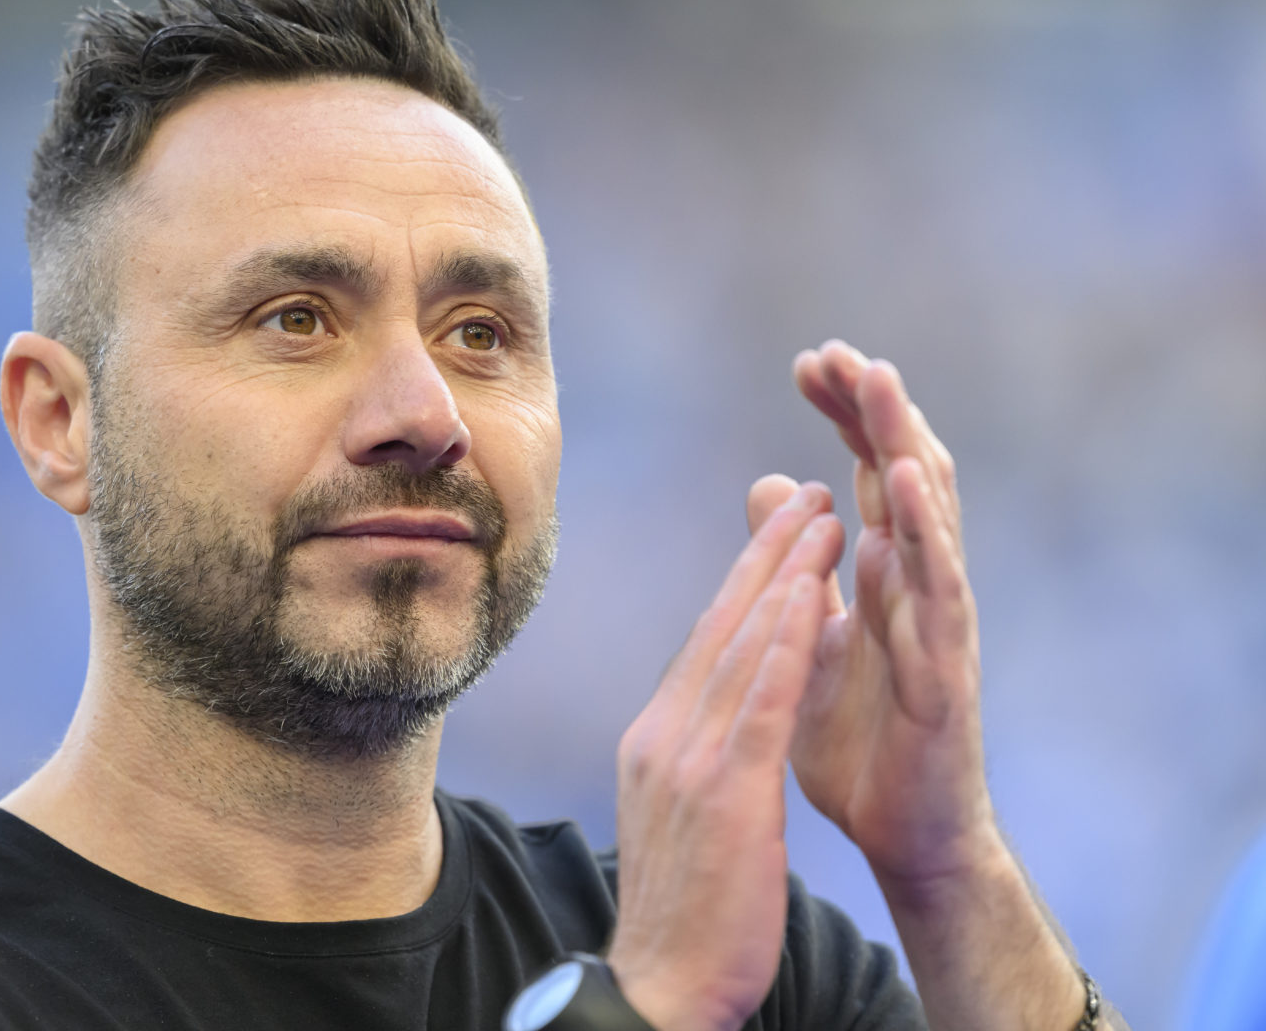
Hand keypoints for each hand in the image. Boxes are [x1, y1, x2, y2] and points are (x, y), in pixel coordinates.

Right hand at [609, 483, 845, 1030]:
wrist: (661, 989)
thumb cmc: (686, 913)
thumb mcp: (683, 816)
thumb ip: (697, 755)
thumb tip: (712, 717)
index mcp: (657, 739)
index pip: (706, 644)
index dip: (746, 583)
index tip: (779, 535)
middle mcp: (664, 734)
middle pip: (720, 626)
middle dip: (765, 556)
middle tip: (801, 494)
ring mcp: (688, 759)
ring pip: (740, 647)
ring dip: (782, 576)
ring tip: (818, 518)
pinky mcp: (723, 792)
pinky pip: (759, 700)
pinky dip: (784, 641)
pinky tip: (811, 595)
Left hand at [781, 339, 998, 891]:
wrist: (900, 833)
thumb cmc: (861, 737)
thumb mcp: (811, 634)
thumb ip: (798, 564)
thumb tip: (773, 486)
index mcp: (882, 572)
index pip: (871, 471)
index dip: (845, 415)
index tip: (809, 362)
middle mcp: (917, 583)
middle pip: (905, 473)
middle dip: (873, 409)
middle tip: (837, 351)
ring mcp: (938, 622)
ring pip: (933, 515)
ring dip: (906, 444)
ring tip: (880, 380)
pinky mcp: (948, 670)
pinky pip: (943, 592)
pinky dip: (929, 533)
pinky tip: (908, 483)